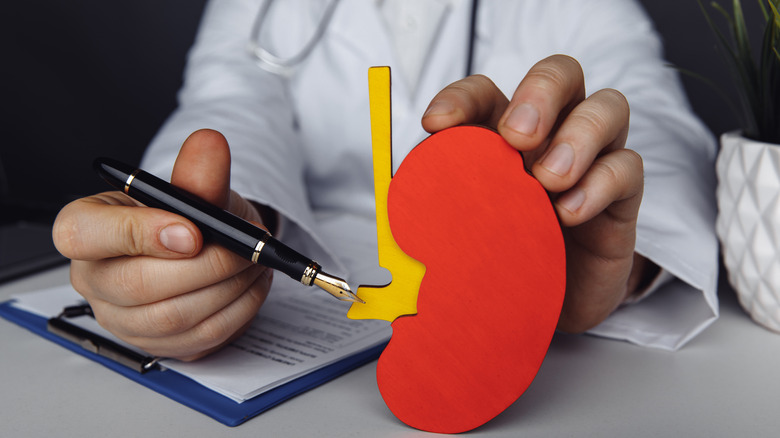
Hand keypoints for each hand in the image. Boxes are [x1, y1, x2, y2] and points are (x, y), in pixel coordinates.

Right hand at [53, 129, 271, 359]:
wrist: (208, 250)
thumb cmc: (190, 218)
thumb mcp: (196, 189)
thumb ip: (200, 171)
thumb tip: (210, 144)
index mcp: (86, 229)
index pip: (81, 235)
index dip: (139, 234)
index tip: (193, 231)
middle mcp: (94, 279)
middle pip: (137, 284)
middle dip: (206, 265)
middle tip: (245, 248)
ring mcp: (123, 320)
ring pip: (173, 316)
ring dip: (229, 287)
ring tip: (255, 261)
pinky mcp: (159, 346)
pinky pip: (199, 337)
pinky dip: (238, 310)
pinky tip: (251, 285)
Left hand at [421, 55, 652, 332]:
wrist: (536, 310)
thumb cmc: (494, 260)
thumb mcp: (455, 233)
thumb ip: (433, 206)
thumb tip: (395, 195)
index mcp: (500, 134)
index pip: (485, 93)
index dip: (461, 98)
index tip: (436, 125)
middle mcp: (548, 135)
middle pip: (560, 75)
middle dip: (539, 95)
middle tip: (516, 136)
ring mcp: (589, 161)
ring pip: (607, 107)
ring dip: (577, 136)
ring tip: (547, 180)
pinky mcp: (621, 198)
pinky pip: (627, 167)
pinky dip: (600, 183)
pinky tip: (570, 213)